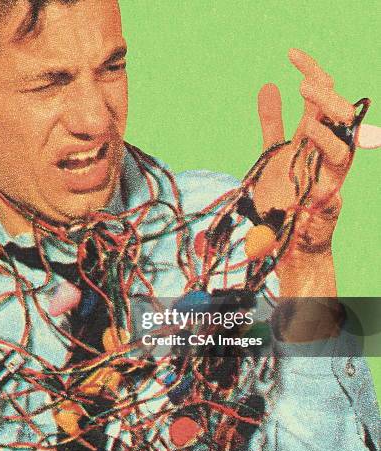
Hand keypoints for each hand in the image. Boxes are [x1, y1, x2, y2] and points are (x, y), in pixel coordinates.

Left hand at [253, 48, 355, 296]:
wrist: (282, 238)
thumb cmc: (281, 194)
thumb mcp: (272, 152)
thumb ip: (272, 121)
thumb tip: (269, 84)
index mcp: (314, 139)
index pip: (321, 99)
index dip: (311, 74)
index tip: (291, 53)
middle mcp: (325, 155)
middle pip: (337, 118)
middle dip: (325, 98)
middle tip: (304, 83)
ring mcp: (328, 179)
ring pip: (342, 150)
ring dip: (326, 130)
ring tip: (307, 116)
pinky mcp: (325, 206)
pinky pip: (333, 189)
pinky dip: (328, 172)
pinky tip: (316, 148)